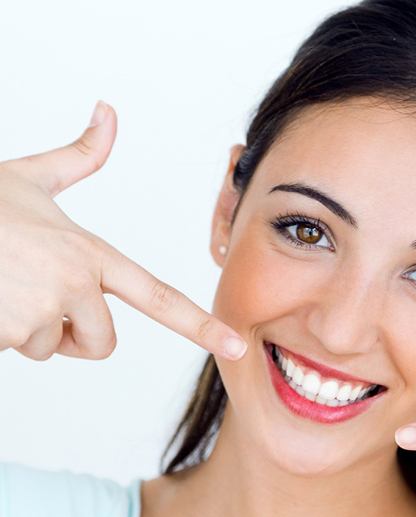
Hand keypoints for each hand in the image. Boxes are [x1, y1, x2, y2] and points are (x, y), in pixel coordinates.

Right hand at [0, 100, 246, 361]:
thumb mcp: (29, 177)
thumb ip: (78, 158)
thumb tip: (109, 112)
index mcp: (90, 253)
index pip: (158, 297)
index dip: (201, 325)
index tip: (237, 346)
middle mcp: (75, 283)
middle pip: (101, 343)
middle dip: (72, 334)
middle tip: (34, 295)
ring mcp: (41, 310)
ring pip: (50, 348)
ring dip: (27, 330)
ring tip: (2, 285)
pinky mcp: (8, 332)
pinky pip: (15, 351)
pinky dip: (0, 333)